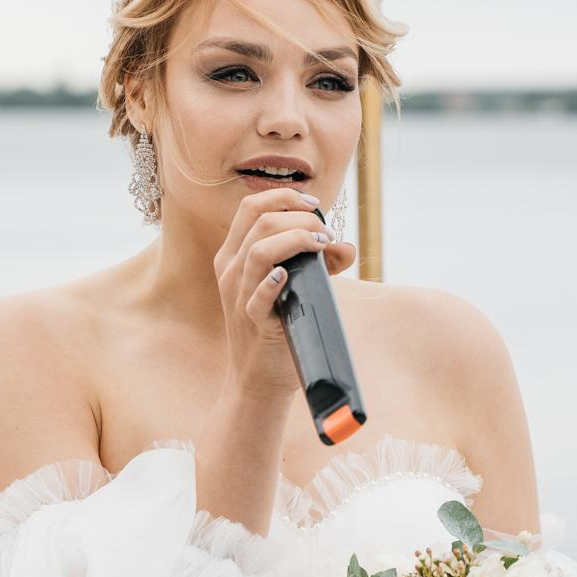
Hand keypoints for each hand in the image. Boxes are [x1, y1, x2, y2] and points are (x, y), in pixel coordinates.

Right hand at [212, 188, 357, 398]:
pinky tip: (288, 275)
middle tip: (326, 233)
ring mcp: (238, 296)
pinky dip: (273, 282)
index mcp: (233, 255)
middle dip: (300, 218)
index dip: (284, 197)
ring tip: (320, 245)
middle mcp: (230, 270)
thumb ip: (318, 264)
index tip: (314, 205)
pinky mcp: (252, 322)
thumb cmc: (278, 328)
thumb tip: (346, 246)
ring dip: (295, 240)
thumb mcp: (293, 288)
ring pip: (258, 251)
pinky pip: (257, 296)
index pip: (251, 208)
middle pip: (259, 222)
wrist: (258, 379)